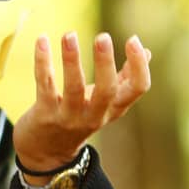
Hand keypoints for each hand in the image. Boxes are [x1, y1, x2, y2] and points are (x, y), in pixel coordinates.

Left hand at [13, 31, 151, 176]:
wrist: (46, 153)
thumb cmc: (79, 117)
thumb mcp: (105, 102)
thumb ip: (125, 78)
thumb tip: (146, 51)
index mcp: (114, 108)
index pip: (137, 89)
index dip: (139, 65)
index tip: (133, 40)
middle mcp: (94, 115)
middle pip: (107, 91)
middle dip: (105, 63)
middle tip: (103, 37)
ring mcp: (69, 117)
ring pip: (73, 88)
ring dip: (72, 60)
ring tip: (69, 35)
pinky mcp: (44, 115)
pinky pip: (44, 85)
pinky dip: (43, 62)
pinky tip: (42, 40)